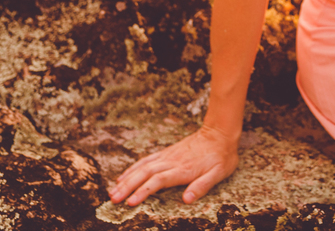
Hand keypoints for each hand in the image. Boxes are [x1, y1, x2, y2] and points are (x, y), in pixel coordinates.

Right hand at [108, 125, 239, 206]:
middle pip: (144, 174)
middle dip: (127, 187)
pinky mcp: (167, 153)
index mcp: (182, 170)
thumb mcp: (218, 173)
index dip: (142, 192)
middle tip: (113, 199)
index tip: (129, 202)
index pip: (157, 182)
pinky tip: (124, 176)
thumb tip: (186, 199)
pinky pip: (146, 160)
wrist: (220, 133)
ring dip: (126, 179)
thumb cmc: (221, 156)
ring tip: (113, 190)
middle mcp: (171, 162)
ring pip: (142, 167)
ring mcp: (167, 156)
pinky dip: (133, 168)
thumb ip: (202, 186)